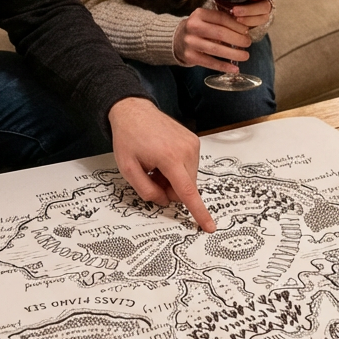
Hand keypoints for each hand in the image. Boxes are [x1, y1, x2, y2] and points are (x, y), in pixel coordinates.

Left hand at [108, 98, 214, 232]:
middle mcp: (186, 150)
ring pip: (188, 178)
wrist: (133, 111)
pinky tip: (162, 157)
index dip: (198, 212)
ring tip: (155, 163)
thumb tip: (165, 201)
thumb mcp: (128, 169)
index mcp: (169, 157)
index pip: (187, 191)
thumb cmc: (128, 138)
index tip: (210, 226)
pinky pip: (190, 166)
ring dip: (173, 178)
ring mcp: (192, 144)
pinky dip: (177, 168)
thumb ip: (146, 191)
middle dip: (169, 189)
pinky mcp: (194, 141)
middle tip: (151, 174)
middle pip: (185, 187)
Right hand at [173, 7, 251, 71]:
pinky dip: (224, 66)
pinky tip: (235, 69)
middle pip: (220, 33)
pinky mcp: (190, 56)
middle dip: (237, 39)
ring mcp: (190, 42)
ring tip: (245, 56)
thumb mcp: (207, 18)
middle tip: (248, 43)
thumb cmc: (199, 28)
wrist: (177, 39)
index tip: (247, 31)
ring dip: (233, 54)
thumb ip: (222, 20)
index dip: (237, 25)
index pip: (221, 18)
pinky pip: (210, 62)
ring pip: (216, 49)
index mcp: (199, 14)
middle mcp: (193, 27)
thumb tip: (244, 29)